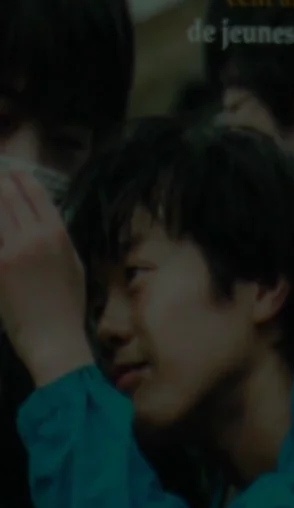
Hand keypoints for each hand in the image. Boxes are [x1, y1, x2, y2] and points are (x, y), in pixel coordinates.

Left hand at [0, 169, 92, 385]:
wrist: (52, 336)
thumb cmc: (67, 306)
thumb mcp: (73, 265)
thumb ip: (56, 240)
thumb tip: (41, 221)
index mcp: (58, 235)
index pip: (36, 195)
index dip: (22, 179)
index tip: (12, 170)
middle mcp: (34, 236)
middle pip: (9, 198)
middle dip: (0, 184)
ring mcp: (10, 250)